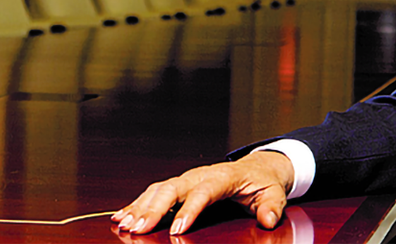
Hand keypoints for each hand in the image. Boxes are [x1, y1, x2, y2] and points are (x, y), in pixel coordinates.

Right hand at [112, 151, 294, 235]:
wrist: (257, 167)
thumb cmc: (263, 181)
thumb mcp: (274, 193)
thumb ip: (272, 206)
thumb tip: (269, 219)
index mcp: (224, 176)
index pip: (204, 191)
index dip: (190, 209)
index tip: (177, 229)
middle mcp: (201, 175)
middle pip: (174, 188)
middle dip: (154, 208)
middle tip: (138, 228)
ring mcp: (188, 179)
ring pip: (159, 189)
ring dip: (140, 206)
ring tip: (124, 224)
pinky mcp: (180, 185)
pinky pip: (155, 192)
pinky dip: (137, 204)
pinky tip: (121, 216)